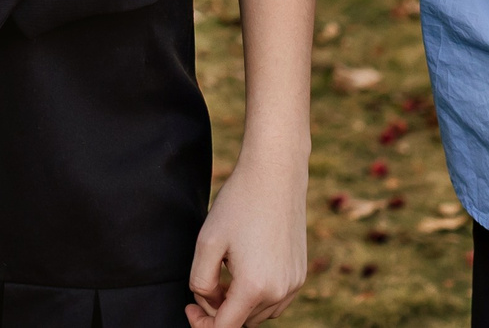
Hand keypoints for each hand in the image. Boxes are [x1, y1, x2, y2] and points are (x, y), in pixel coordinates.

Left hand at [186, 161, 309, 327]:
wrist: (275, 175)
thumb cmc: (239, 204)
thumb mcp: (207, 242)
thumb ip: (200, 281)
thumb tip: (207, 302)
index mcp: (255, 287)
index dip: (202, 324)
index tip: (189, 307)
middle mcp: (280, 291)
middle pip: (242, 320)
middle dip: (219, 308)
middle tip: (207, 278)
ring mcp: (293, 283)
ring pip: (259, 313)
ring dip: (239, 302)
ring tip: (226, 268)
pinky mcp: (300, 273)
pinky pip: (276, 300)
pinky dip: (258, 294)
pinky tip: (246, 267)